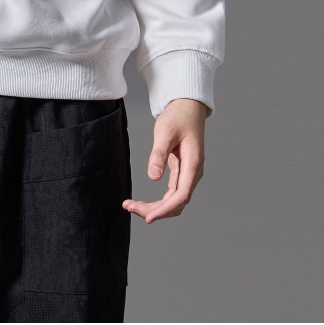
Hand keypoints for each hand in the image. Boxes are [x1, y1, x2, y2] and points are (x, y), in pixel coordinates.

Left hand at [122, 97, 205, 223]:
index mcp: (193, 164)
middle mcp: (193, 173)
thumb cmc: (178, 116)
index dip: (165, 209)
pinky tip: (141, 202)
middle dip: (155, 211)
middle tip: (130, 208)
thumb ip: (158, 154)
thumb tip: (153, 178)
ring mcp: (188, 174)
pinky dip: (158, 201)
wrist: (187, 107)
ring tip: (131, 206)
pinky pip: (171, 194)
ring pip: (174, 201)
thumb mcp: (165, 132)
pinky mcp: (181, 172)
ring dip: (155, 208)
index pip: (181, 195)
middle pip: (177, 203)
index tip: (148, 217)